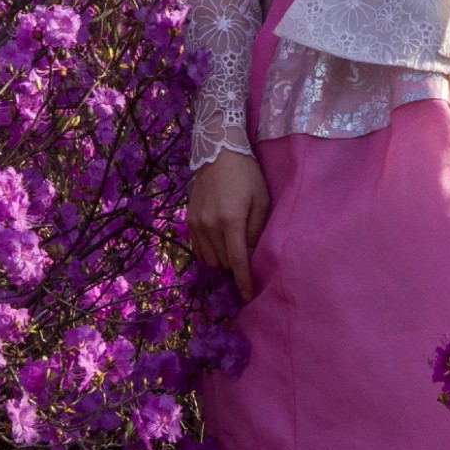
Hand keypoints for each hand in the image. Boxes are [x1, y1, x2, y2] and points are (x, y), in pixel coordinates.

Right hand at [187, 149, 267, 298]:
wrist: (218, 153)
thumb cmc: (247, 176)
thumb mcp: (261, 201)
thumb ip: (257, 231)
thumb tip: (253, 257)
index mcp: (231, 221)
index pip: (237, 261)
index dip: (244, 281)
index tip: (247, 296)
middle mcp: (209, 225)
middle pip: (223, 262)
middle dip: (236, 264)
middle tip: (247, 251)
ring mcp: (196, 224)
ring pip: (209, 259)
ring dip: (222, 258)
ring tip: (233, 242)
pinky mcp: (188, 221)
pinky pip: (198, 249)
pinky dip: (210, 251)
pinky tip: (219, 240)